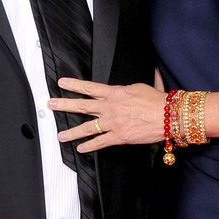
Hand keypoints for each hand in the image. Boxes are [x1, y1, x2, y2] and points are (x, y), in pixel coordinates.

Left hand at [48, 77, 165, 150]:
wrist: (167, 116)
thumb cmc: (158, 101)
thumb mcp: (145, 85)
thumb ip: (140, 82)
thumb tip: (153, 69)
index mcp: (114, 93)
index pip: (89, 87)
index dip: (74, 85)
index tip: (62, 83)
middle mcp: (110, 107)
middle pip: (82, 106)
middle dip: (64, 105)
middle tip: (51, 105)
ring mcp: (112, 123)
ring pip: (87, 127)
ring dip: (71, 132)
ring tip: (60, 135)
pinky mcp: (118, 136)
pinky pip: (100, 142)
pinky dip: (89, 146)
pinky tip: (80, 149)